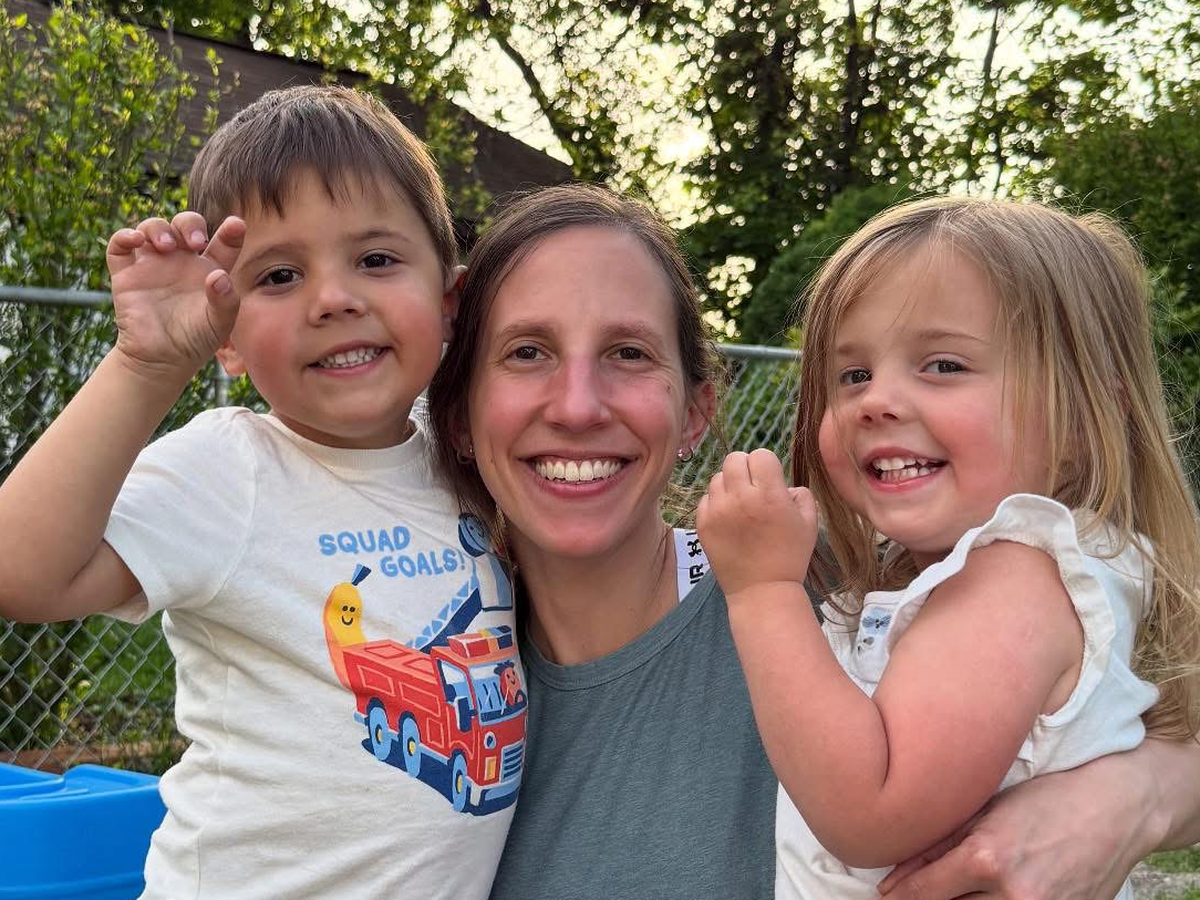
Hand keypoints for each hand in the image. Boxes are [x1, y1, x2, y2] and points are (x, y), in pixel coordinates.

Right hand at [105, 212, 245, 381]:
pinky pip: (119, 246)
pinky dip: (124, 236)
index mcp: (209, 270)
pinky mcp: (127, 274)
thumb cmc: (196, 340)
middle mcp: (182, 262)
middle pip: (185, 225)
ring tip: (167, 246)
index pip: (223, 243)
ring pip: (152, 228)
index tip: (236, 225)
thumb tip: (218, 276)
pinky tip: (135, 240)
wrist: (162, 360)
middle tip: (195, 242)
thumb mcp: (220, 324)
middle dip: (189, 224)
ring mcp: (153, 265)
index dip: (231, 231)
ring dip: (158, 228)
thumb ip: (226, 300)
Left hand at [696, 448, 816, 597]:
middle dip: (746, 468)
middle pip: (734, 459)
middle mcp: (741, 498)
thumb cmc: (790, 556)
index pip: (760, 455)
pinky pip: (706, 498)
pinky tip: (729, 519)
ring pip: (718, 477)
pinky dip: (716, 503)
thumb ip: (801, 492)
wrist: (762, 590)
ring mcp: (718, 511)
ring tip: (741, 505)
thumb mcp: (809, 522)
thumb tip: (783, 483)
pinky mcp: (703, 524)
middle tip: (753, 486)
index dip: (767, 465)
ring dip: (730, 485)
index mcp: (770, 495)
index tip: (770, 479)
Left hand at [878, 749, 1157, 899]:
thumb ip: (940, 844)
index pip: (925, 892)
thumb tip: (896, 876)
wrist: (1118, 808)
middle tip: (920, 888)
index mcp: (987, 857)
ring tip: (956, 887)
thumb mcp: (986, 810)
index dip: (900, 893)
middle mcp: (1013, 893)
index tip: (886, 893)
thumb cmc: (1049, 798)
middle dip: (929, 899)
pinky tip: (989, 892)